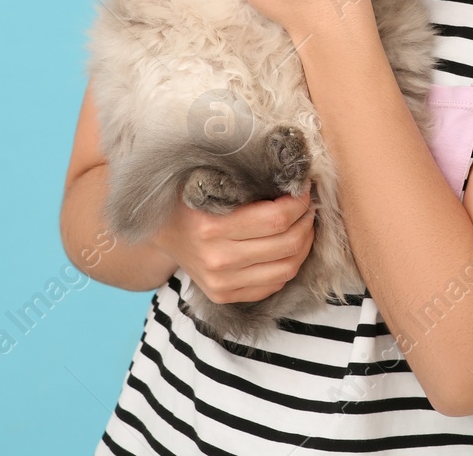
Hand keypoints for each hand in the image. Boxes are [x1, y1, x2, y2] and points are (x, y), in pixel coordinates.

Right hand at [151, 185, 316, 303]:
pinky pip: (273, 285)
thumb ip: (246, 181)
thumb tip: (292, 176)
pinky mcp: (224, 296)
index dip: (300, 203)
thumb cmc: (191, 199)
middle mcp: (217, 259)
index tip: (304, 190)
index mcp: (212, 227)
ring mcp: (221, 283)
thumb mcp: (210, 183)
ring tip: (304, 226)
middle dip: (306, 221)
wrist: (163, 232)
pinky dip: (289, 266)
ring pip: (286, 269)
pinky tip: (290, 248)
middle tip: (309, 206)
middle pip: (286, 244)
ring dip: (304, 245)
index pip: (276, 219)